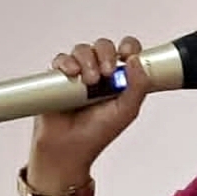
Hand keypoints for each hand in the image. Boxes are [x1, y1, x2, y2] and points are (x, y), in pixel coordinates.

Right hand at [28, 37, 150, 187]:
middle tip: (106, 73)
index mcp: (119, 78)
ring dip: (87, 60)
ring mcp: (78, 73)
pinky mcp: (57, 77)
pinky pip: (61, 60)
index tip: (127, 53)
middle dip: (106, 54)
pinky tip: (72, 74)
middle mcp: (99, 72)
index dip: (128, 47)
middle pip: (104, 46)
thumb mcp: (127, 111)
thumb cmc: (98, 133)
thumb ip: (139, 86)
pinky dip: (66, 62)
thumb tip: (136, 60)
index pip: (127, 52)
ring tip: (89, 81)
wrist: (69, 148)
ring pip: (82, 49)